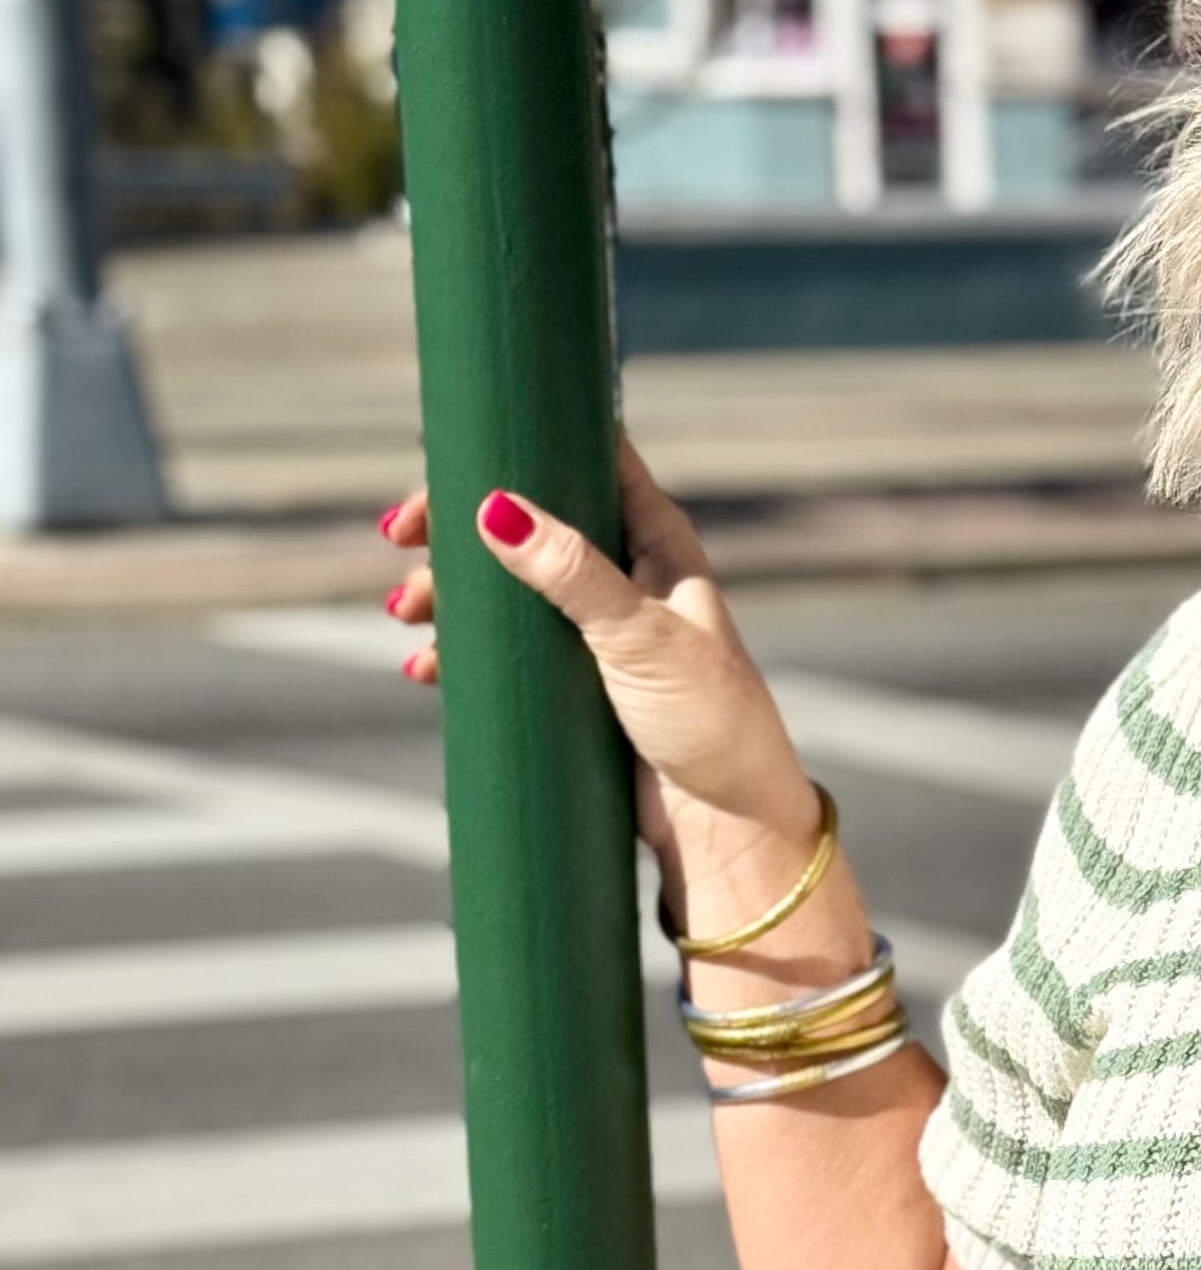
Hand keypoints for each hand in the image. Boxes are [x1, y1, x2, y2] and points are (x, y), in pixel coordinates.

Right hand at [379, 431, 821, 926]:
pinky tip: (427, 669)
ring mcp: (598, 628)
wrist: (729, 826)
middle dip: (460, 527)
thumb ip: (572, 574)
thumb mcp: (640, 639)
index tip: (447, 457)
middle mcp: (626, 573)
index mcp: (656, 540)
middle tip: (401, 539)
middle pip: (527, 520)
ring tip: (408, 614)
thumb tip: (494, 509)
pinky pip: (507, 650)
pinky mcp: (576, 682)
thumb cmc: (710, 722)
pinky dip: (464, 652)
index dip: (518, 443)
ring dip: (453, 593)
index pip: (584, 456)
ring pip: (507, 587)